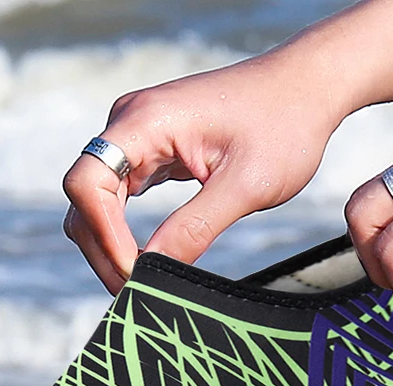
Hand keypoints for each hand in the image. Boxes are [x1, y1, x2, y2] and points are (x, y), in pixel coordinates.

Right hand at [62, 47, 344, 293]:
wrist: (306, 88)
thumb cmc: (284, 124)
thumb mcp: (246, 185)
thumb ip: (196, 227)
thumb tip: (153, 270)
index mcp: (147, 121)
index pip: (87, 183)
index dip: (102, 234)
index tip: (134, 270)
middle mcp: (131, 123)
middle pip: (85, 196)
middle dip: (103, 248)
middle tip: (134, 291)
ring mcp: (138, 136)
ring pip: (97, 200)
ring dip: (110, 243)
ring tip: (138, 281)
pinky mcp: (152, 151)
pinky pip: (119, 196)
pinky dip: (123, 230)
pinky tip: (145, 257)